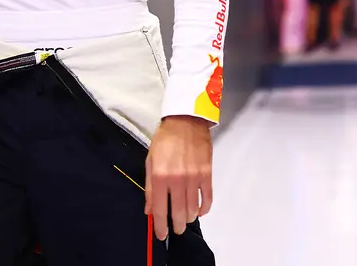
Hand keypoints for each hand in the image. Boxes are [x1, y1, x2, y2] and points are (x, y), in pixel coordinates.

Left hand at [144, 115, 213, 240]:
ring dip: (190, 218)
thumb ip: (150, 188)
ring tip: (186, 219)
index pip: (160, 209)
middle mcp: (177, 180)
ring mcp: (194, 178)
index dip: (160, 226)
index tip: (162, 235)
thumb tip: (149, 210)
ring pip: (193, 208)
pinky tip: (200, 211)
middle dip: (177, 225)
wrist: (185, 121)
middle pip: (179, 213)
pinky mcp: (207, 174)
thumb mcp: (150, 161)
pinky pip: (207, 198)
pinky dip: (204, 208)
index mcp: (160, 177)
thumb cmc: (165, 140)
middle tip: (176, 229)